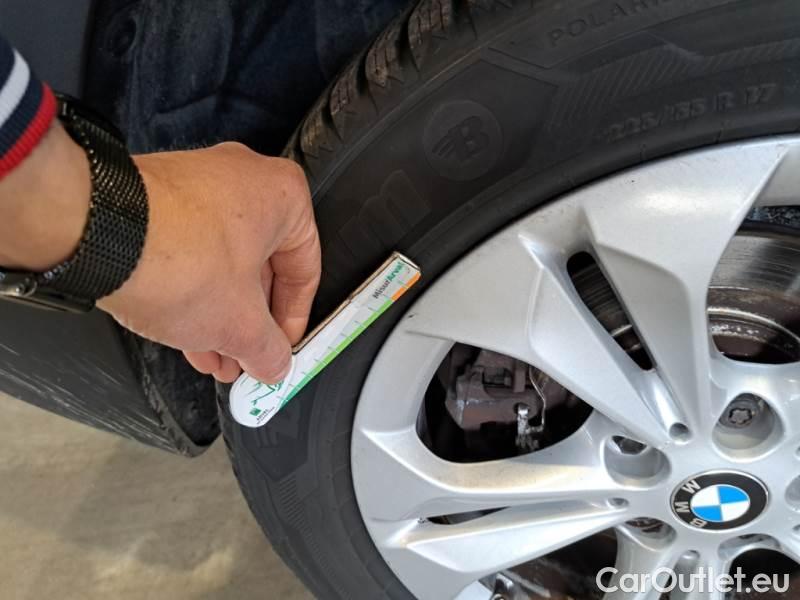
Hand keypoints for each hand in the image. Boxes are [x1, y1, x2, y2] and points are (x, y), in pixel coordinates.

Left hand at [98, 143, 320, 382]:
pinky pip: (191, 253)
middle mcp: (243, 181)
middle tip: (247, 359)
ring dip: (221, 316)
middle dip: (251, 324)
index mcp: (283, 196)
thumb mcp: (239, 324)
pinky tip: (188, 334)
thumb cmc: (179, 258)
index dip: (293, 321)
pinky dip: (194, 293)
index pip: (305, 270)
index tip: (282, 348)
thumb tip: (274, 363)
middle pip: (262, 268)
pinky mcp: (159, 200)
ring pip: (223, 265)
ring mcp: (198, 186)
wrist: (96, 232)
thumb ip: (267, 349)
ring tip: (214, 357)